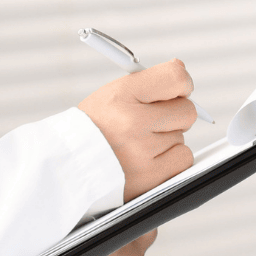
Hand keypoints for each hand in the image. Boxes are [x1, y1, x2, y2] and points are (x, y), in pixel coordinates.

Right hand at [78, 60, 197, 197]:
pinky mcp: (149, 178)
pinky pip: (183, 160)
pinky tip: (148, 161)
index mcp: (121, 95)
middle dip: (174, 117)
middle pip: (187, 111)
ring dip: (167, 142)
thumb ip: (149, 84)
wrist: (69, 166)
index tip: (178, 91)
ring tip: (139, 146)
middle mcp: (132, 123)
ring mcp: (141, 153)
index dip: (182, 84)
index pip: (175, 78)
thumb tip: (183, 78)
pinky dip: (170, 162)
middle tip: (151, 124)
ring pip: (182, 139)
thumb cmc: (96, 127)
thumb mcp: (112, 95)